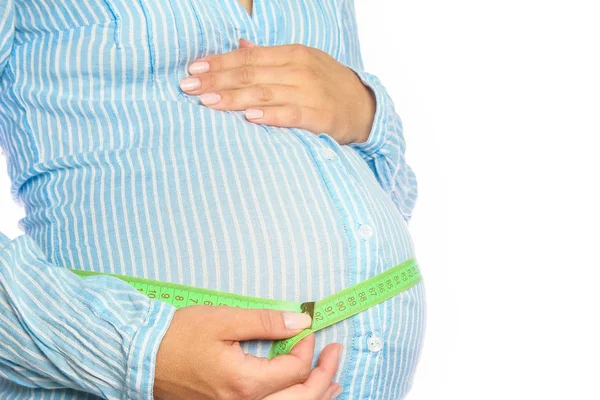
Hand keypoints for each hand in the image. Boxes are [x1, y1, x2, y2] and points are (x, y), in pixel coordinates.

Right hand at [153, 305, 343, 399]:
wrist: (142, 357)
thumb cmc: (179, 336)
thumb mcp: (224, 320)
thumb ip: (266, 322)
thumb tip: (302, 320)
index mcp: (245, 383)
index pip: (295, 370)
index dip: (307, 349)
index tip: (307, 331)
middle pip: (301, 398)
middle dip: (325, 375)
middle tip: (336, 352)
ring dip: (317, 395)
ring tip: (334, 381)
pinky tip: (303, 395)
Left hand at [179, 38, 375, 144]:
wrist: (364, 107)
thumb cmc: (326, 84)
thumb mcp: (301, 63)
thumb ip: (269, 57)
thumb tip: (240, 46)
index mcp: (292, 54)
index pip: (248, 57)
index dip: (219, 62)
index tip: (193, 70)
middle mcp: (299, 70)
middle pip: (251, 74)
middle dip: (217, 80)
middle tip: (188, 88)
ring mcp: (310, 92)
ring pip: (265, 93)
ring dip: (234, 97)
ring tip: (208, 102)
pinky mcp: (320, 116)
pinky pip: (291, 115)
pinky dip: (269, 115)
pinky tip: (248, 117)